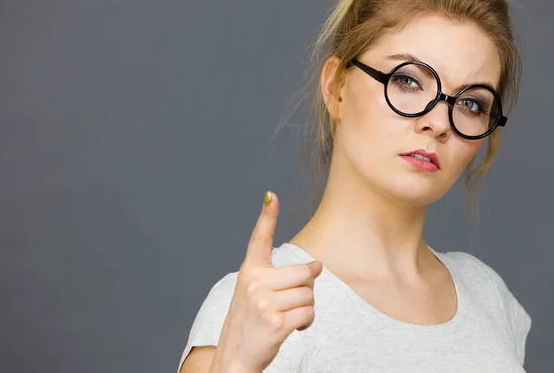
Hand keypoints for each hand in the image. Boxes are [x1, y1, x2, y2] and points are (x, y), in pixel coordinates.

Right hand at [213, 191, 322, 372]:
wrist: (235, 356)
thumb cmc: (251, 322)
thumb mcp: (257, 293)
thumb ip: (284, 277)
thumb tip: (318, 265)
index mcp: (250, 272)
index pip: (259, 238)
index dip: (267, 216)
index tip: (271, 195)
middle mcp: (254, 283)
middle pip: (305, 273)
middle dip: (305, 289)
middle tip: (287, 302)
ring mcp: (263, 302)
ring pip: (309, 294)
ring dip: (306, 309)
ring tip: (286, 317)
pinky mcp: (275, 322)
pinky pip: (309, 313)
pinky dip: (306, 323)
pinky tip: (291, 328)